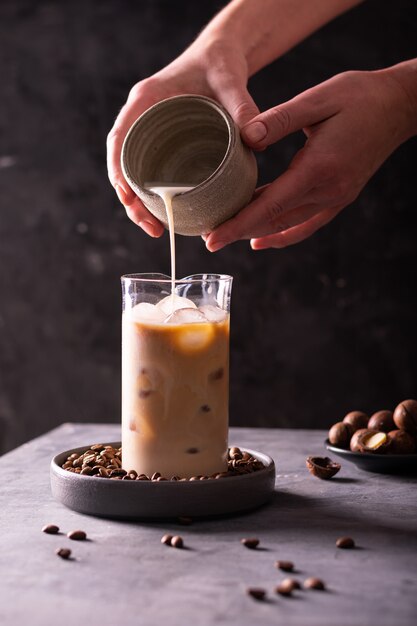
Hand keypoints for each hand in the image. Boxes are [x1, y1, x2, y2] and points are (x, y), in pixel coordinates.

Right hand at [106, 37, 258, 236]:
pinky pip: (152, 172)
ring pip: (135, 173)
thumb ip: (243, 104)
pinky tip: (169, 215)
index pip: (120, 138)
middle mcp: (142, 118)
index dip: (118, 170)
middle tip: (152, 228)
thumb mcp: (230, 78)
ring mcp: (151, 133)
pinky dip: (156, 195)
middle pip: (123, 164)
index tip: (127, 196)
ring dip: (141, 203)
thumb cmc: (220, 63)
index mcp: (146, 100)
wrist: (221, 57)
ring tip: (158, 230)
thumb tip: (256, 139)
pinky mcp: (164, 144)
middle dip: (131, 200)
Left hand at [205, 66, 416, 250]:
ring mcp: (335, 198)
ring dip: (256, 232)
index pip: (269, 206)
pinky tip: (262, 240)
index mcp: (318, 169)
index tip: (212, 238)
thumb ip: (279, 120)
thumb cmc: (359, 97)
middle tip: (209, 239)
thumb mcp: (318, 99)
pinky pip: (306, 225)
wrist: (398, 106)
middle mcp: (328, 191)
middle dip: (239, 232)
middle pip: (274, 222)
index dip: (237, 224)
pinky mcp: (339, 197)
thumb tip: (246, 137)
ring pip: (288, 225)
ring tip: (227, 234)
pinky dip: (282, 234)